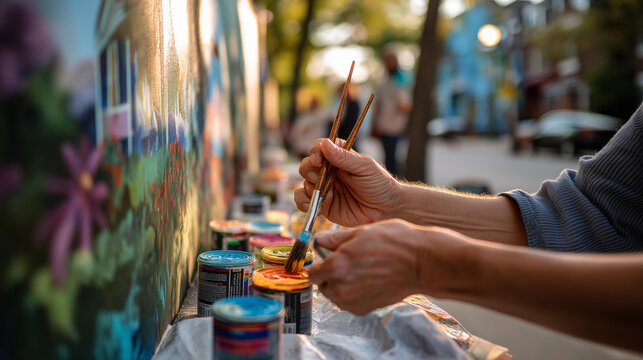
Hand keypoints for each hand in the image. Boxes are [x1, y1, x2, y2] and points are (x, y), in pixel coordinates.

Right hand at [295, 138, 401, 226]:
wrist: (385, 210)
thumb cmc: (379, 184)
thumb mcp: (364, 167)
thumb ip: (344, 157)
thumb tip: (325, 144)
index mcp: (339, 158)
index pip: (320, 148)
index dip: (315, 151)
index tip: (318, 160)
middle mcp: (329, 172)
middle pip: (307, 164)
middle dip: (308, 170)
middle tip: (317, 178)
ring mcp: (325, 189)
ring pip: (304, 183)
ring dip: (308, 188)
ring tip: (322, 195)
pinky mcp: (323, 205)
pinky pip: (304, 201)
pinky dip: (302, 202)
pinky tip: (312, 206)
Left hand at [309, 219, 476, 314]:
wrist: (422, 263)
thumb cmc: (395, 243)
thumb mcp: (360, 231)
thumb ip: (334, 239)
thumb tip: (319, 240)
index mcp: (336, 268)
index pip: (311, 272)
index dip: (319, 262)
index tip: (328, 255)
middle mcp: (341, 289)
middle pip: (322, 284)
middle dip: (330, 272)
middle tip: (349, 259)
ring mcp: (353, 302)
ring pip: (335, 294)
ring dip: (341, 282)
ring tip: (361, 267)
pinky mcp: (365, 309)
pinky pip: (349, 301)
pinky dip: (353, 291)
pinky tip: (369, 277)